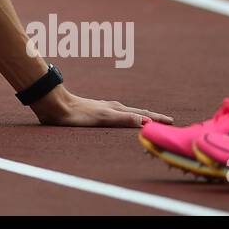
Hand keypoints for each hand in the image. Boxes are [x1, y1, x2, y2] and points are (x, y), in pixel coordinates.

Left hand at [30, 85, 173, 127]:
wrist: (56, 105)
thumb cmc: (78, 114)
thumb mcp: (103, 118)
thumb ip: (124, 119)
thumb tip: (147, 122)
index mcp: (117, 109)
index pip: (142, 115)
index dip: (156, 119)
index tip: (171, 121)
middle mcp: (112, 107)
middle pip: (137, 112)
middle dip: (152, 117)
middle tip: (167, 120)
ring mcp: (104, 108)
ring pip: (127, 113)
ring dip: (140, 117)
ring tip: (148, 120)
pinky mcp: (95, 112)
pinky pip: (116, 115)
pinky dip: (126, 117)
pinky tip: (119, 118)